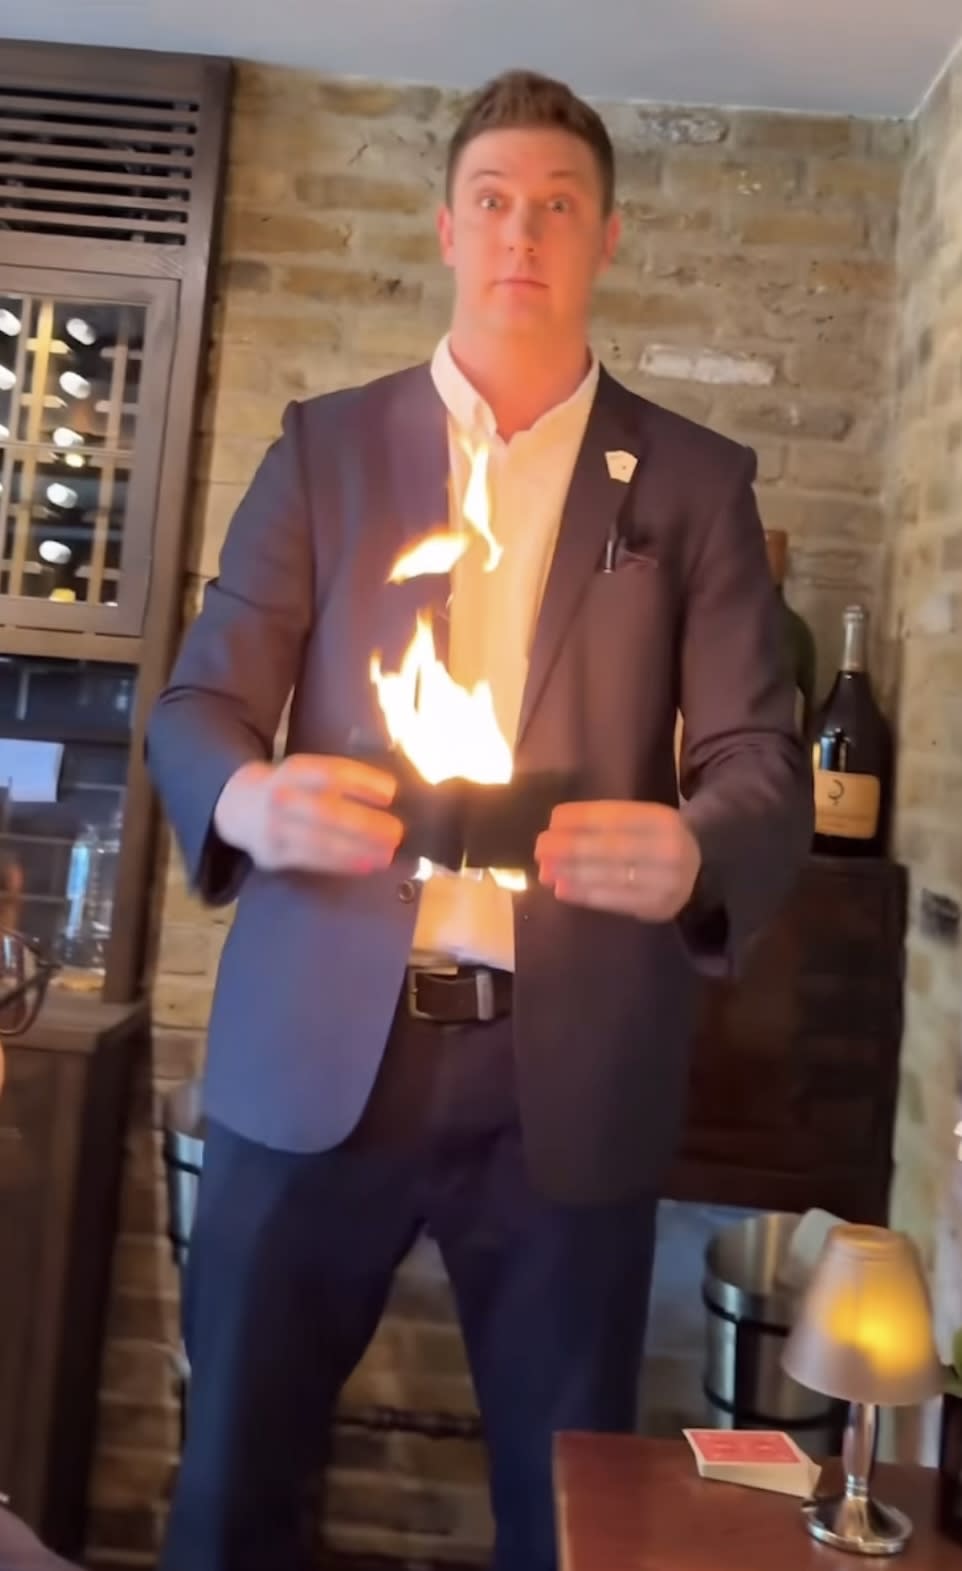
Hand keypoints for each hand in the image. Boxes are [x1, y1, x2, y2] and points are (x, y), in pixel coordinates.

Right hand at [214, 755, 402, 875]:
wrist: (237, 806)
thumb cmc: (290, 787)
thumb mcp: (307, 771)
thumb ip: (341, 779)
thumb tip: (391, 793)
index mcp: (294, 770)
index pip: (331, 773)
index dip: (362, 782)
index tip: (391, 793)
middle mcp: (281, 796)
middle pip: (326, 811)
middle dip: (364, 823)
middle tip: (396, 832)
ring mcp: (274, 828)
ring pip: (319, 841)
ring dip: (357, 850)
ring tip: (386, 855)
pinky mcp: (273, 855)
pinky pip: (312, 861)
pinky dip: (341, 864)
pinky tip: (365, 865)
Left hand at [535, 800, 701, 921]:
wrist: (700, 869)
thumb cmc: (656, 839)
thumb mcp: (642, 820)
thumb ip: (607, 821)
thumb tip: (557, 826)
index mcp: (662, 819)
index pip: (615, 816)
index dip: (581, 818)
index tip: (552, 820)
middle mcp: (669, 849)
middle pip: (610, 847)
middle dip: (570, 848)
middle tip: (540, 849)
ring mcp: (666, 881)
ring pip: (610, 875)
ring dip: (572, 873)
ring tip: (545, 871)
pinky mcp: (658, 907)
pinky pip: (615, 900)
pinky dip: (585, 894)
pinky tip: (563, 889)